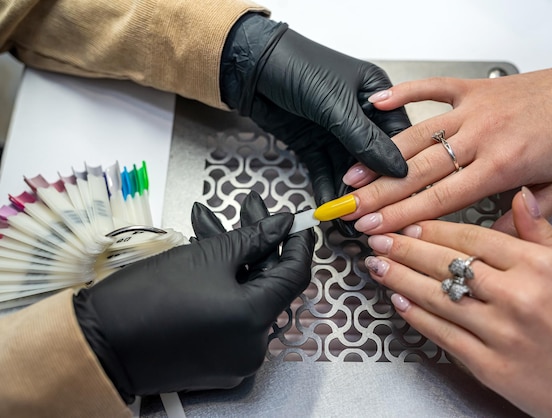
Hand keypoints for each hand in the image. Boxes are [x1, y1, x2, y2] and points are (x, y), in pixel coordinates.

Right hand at [73, 192, 313, 399]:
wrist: (99, 342)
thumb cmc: (148, 296)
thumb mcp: (207, 256)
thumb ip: (253, 238)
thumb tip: (282, 225)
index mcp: (255, 321)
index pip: (295, 275)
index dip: (297, 242)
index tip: (296, 220)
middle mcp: (252, 345)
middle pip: (268, 283)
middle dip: (256, 240)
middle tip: (248, 206)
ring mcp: (233, 356)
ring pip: (246, 295)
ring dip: (233, 258)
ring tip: (209, 221)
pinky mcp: (214, 358)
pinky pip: (230, 314)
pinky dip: (223, 285)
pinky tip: (206, 253)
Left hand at [220, 14, 409, 235]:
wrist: (250, 66)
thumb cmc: (296, 67)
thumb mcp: (336, 104)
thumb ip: (364, 139)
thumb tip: (397, 168)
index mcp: (375, 93)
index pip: (398, 133)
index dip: (399, 162)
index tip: (400, 189)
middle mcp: (359, 113)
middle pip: (373, 155)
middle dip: (373, 183)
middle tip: (374, 210)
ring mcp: (335, 130)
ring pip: (348, 168)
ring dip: (348, 191)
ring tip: (351, 215)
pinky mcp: (312, 143)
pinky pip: (324, 170)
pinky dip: (326, 188)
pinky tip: (330, 205)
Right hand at [343, 48, 551, 234]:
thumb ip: (523, 221)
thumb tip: (488, 242)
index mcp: (504, 164)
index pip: (439, 199)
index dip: (400, 217)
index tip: (372, 229)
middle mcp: (482, 135)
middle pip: (416, 171)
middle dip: (377, 195)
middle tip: (348, 210)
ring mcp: (475, 109)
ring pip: (415, 137)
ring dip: (380, 157)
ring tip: (352, 176)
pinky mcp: (474, 88)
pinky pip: (432, 89)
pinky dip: (404, 94)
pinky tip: (377, 105)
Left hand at [363, 187, 551, 416]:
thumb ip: (543, 233)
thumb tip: (521, 197)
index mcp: (539, 266)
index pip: (472, 237)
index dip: (433, 228)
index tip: (409, 222)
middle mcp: (517, 296)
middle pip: (446, 262)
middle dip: (404, 247)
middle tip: (379, 237)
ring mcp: (500, 332)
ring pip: (437, 296)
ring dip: (399, 278)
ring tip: (377, 264)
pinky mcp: (490, 366)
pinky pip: (443, 334)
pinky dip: (416, 316)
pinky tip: (398, 300)